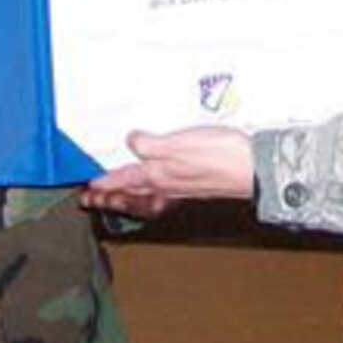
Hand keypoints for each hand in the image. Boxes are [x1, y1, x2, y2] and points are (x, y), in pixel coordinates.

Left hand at [81, 127, 256, 216]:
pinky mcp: (198, 184)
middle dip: (111, 196)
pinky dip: (152, 190)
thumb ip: (151, 145)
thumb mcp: (178, 144)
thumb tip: (130, 142)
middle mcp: (168, 185)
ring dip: (129, 194)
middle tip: (92, 200)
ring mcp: (183, 187)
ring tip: (118, 194)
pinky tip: (159, 183)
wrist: (255, 169)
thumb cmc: (219, 156)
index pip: (123, 180)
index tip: (87, 189)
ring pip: (147, 193)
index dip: (104, 183)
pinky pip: (165, 191)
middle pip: (132, 193)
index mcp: (158, 175)